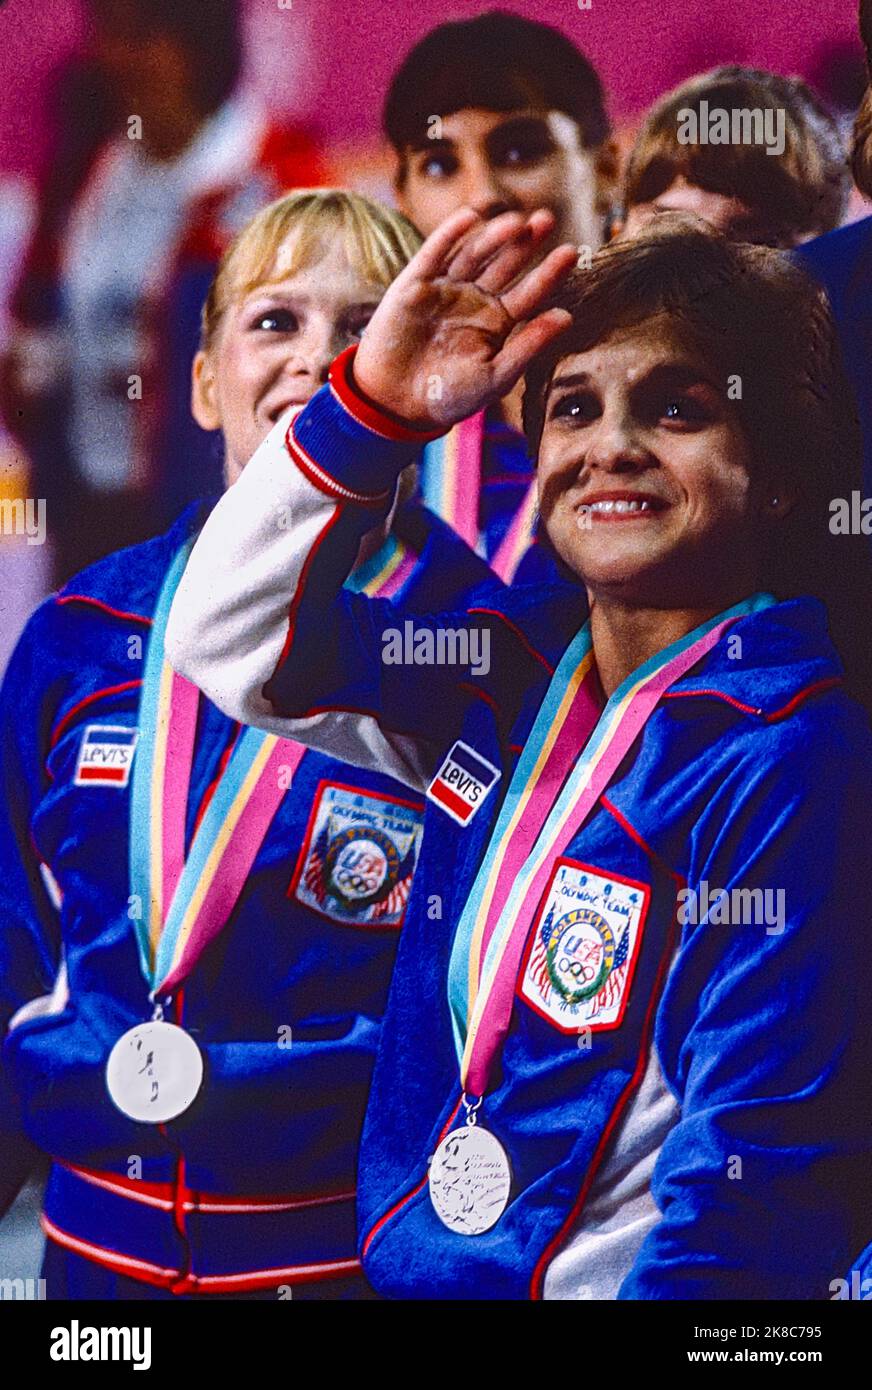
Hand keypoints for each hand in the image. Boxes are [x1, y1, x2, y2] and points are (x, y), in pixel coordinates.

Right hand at [353, 207, 576, 429]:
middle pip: (505, 264)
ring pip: (474, 254)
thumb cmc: (448, 397)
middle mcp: (475, 300)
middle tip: (547, 220)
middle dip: (525, 243)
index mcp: (497, 322)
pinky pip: (434, 252)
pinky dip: (450, 234)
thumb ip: (528, 346)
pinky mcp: (415, 283)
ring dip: (494, 236)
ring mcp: (445, 288)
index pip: (529, 292)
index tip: (570, 253)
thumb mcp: (494, 376)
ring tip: (516, 223)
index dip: (549, 273)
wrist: (394, 403)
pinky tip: (470, 217)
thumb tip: (568, 316)